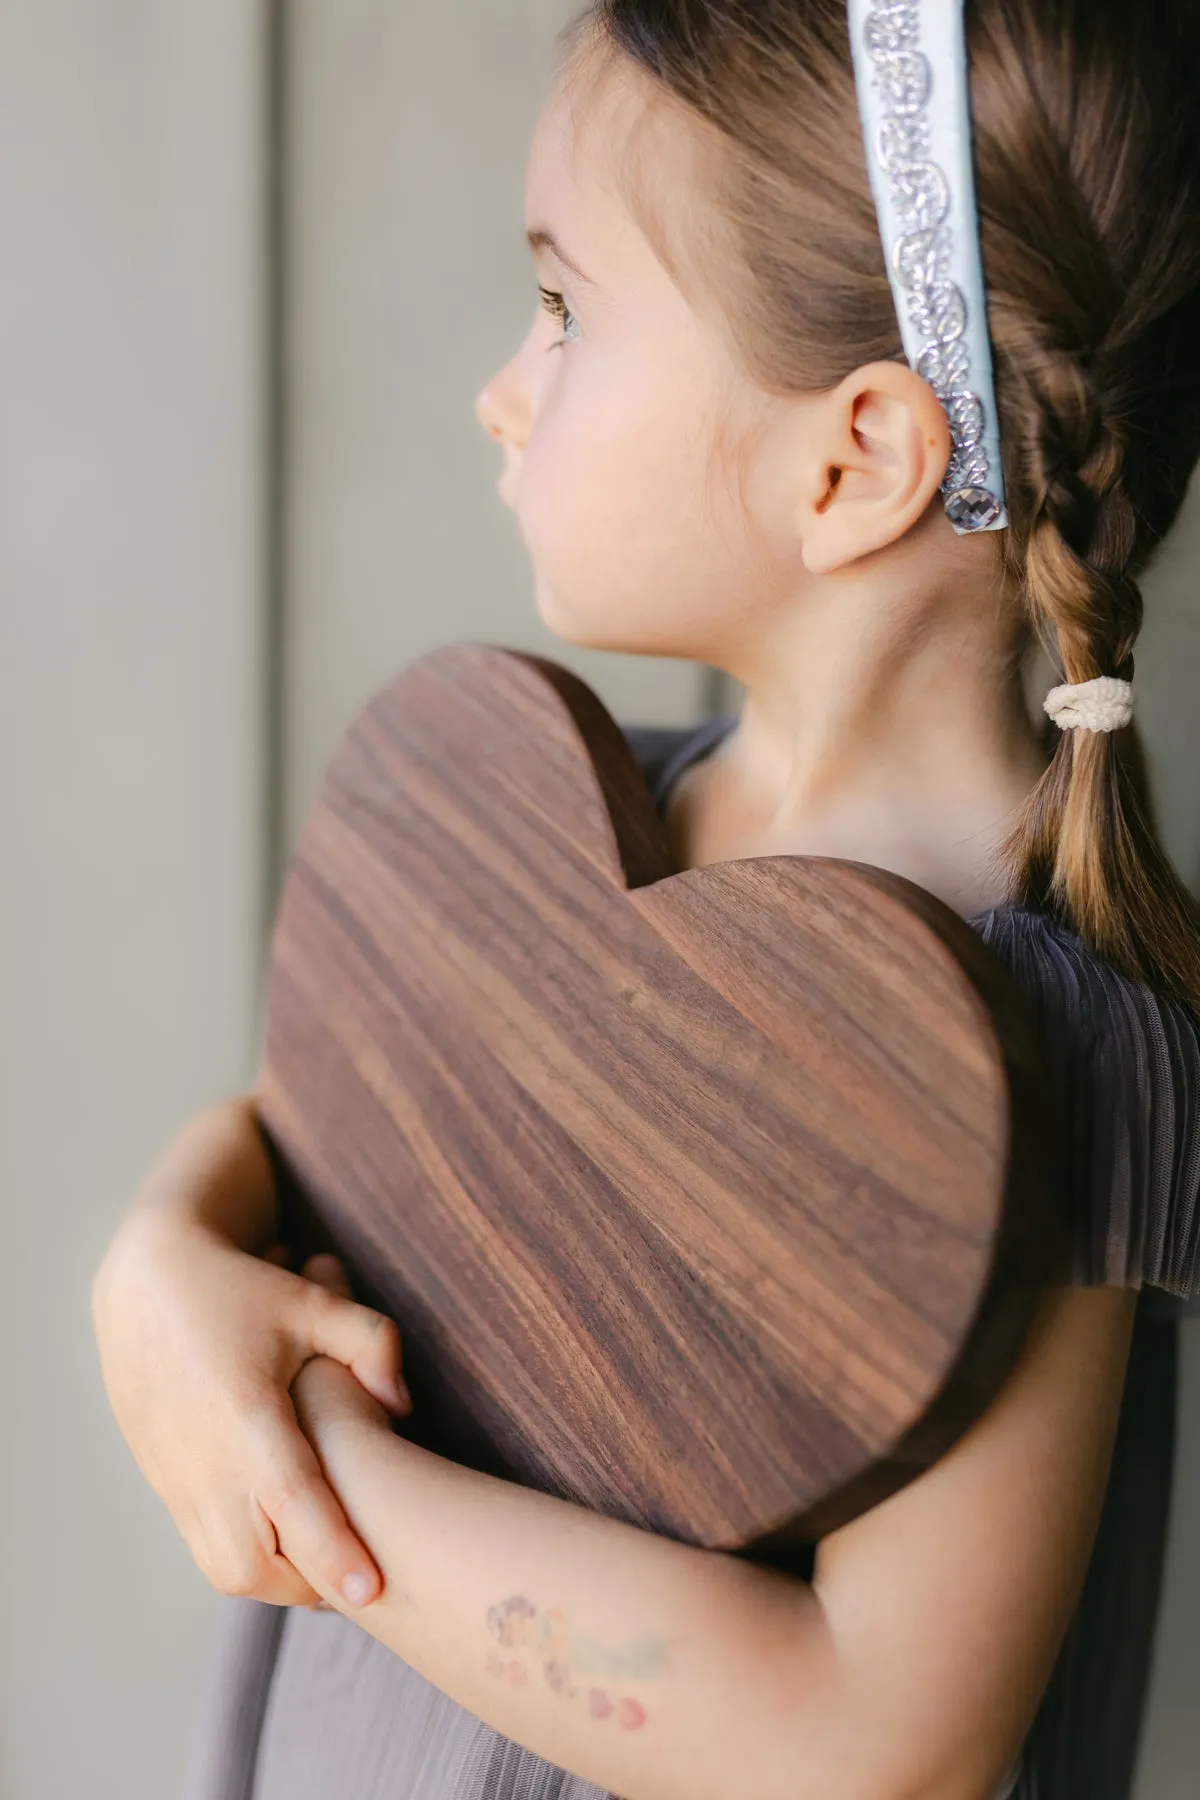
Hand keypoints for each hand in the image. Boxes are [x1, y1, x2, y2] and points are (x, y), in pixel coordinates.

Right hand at [92, 1165, 412, 1612]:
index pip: (293, 1499)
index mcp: (246, 1412)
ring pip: (224, 1568)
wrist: (142, 1286)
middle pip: (252, 1562)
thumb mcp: (311, 1302)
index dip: (332, 1550)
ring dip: (279, 1580)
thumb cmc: (238, 1290)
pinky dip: (247, 1560)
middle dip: (310, 1586)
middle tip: (363, 1580)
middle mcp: (206, 1457)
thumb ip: (369, 1344)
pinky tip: (288, 1542)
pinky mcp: (164, 1482)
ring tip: (330, 1566)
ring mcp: (177, 1476)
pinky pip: (204, 1548)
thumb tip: (402, 1404)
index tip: (373, 1591)